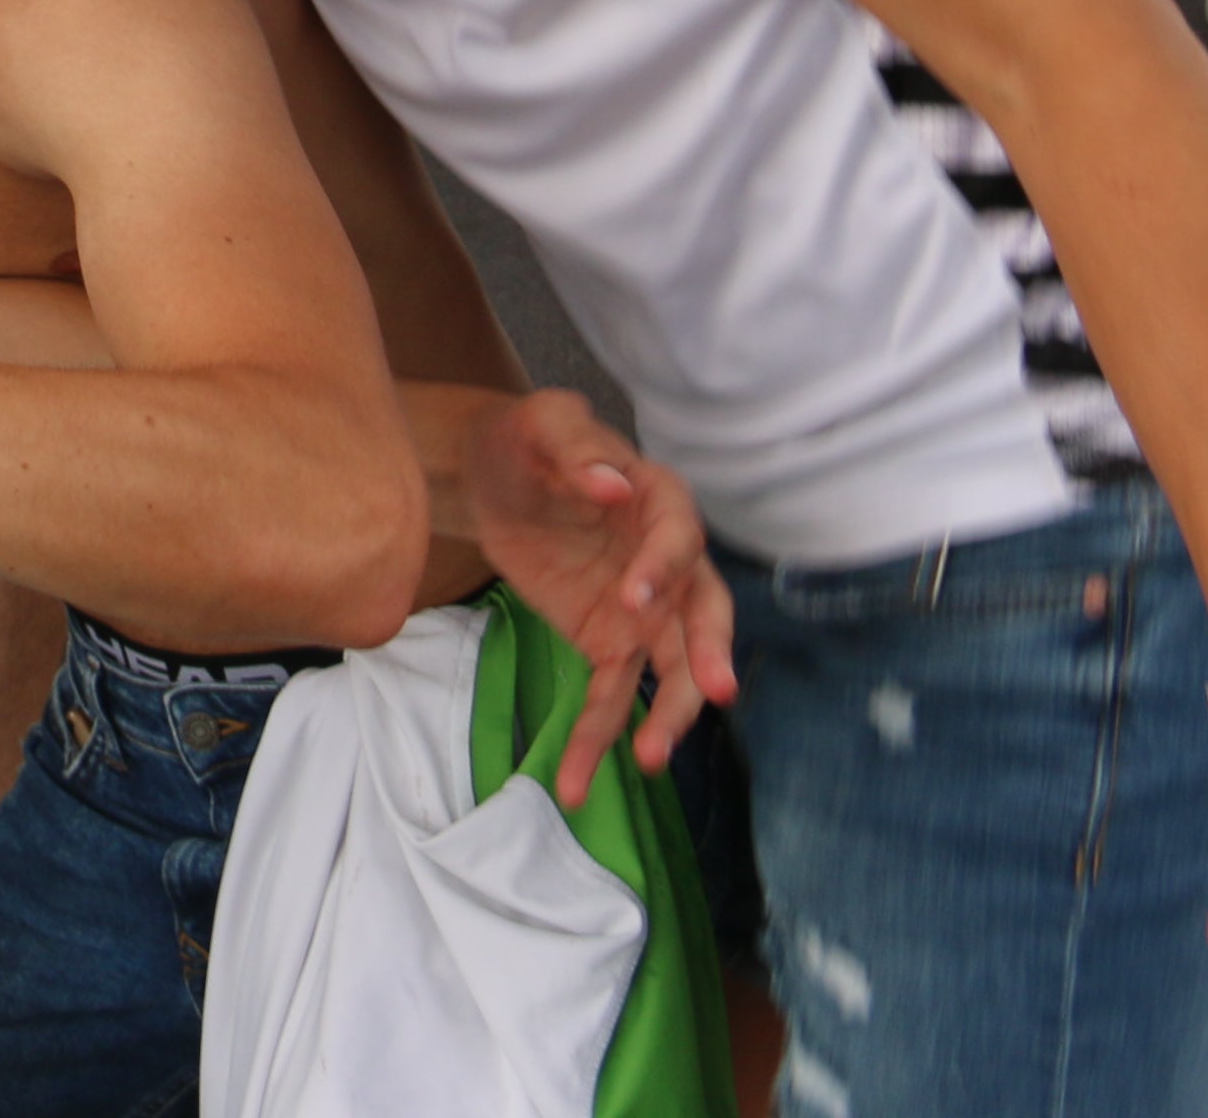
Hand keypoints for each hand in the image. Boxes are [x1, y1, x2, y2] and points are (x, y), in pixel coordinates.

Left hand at [455, 392, 735, 808]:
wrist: (492, 476)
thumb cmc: (528, 440)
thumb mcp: (542, 424)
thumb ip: (576, 448)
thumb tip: (613, 486)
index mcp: (659, 501)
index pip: (679, 537)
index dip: (663, 568)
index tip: (632, 598)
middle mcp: (666, 564)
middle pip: (702, 615)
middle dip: (710, 654)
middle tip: (714, 692)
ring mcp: (642, 612)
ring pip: (670, 670)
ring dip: (668, 715)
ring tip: (650, 760)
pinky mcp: (607, 642)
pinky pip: (612, 696)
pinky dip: (598, 738)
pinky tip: (576, 784)